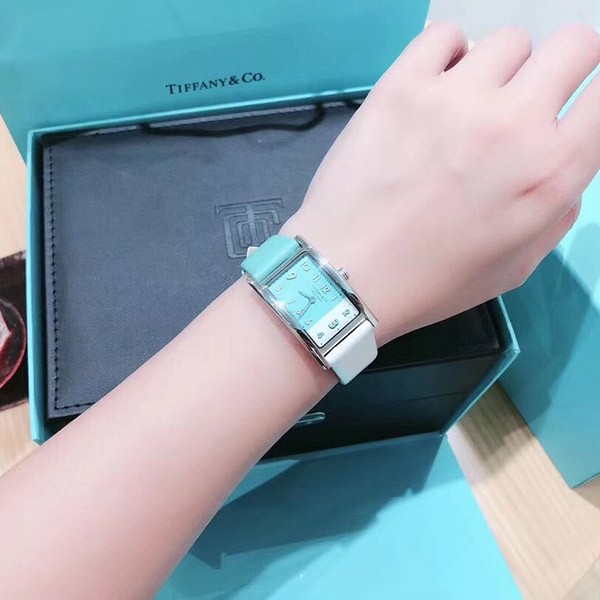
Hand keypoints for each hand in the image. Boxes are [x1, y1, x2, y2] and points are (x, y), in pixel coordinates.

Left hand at [282, 23, 599, 344]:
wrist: (350, 274)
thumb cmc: (432, 281)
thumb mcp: (518, 265)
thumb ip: (558, 207)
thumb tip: (563, 158)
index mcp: (552, 172)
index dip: (593, 94)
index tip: (574, 101)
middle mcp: (514, 123)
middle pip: (573, 45)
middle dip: (562, 68)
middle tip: (528, 97)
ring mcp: (455, 98)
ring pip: (507, 41)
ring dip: (498, 71)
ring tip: (467, 106)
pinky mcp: (402, 86)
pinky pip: (444, 36)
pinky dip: (447, 55)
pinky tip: (435, 88)